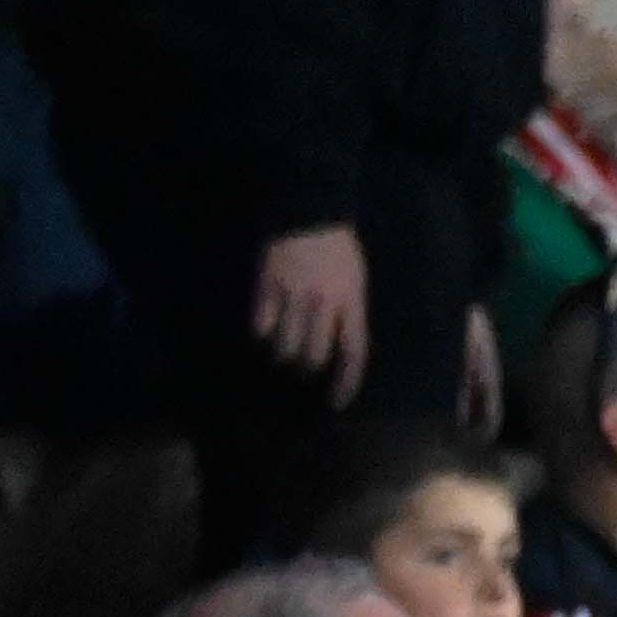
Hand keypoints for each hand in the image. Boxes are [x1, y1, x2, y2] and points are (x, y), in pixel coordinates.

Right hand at [246, 221, 371, 387]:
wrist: (310, 214)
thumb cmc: (338, 250)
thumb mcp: (356, 281)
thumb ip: (349, 313)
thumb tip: (339, 349)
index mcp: (351, 301)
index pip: (353, 353)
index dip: (345, 383)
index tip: (336, 402)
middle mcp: (323, 304)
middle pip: (314, 357)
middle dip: (308, 369)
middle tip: (304, 365)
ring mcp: (293, 297)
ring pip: (284, 348)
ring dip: (284, 355)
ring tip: (285, 347)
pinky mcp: (267, 291)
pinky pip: (261, 328)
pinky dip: (263, 334)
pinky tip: (267, 326)